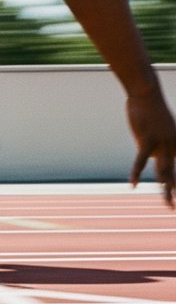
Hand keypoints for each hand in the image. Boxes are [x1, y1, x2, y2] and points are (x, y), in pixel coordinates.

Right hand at [126, 92, 175, 208]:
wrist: (146, 94)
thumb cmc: (149, 110)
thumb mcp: (157, 129)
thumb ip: (156, 145)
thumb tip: (151, 153)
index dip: (175, 181)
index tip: (175, 192)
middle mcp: (173, 145)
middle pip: (173, 173)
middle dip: (174, 191)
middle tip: (174, 208)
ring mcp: (162, 143)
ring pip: (165, 171)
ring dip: (166, 189)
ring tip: (168, 204)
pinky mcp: (147, 139)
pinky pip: (141, 160)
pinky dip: (136, 173)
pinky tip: (132, 184)